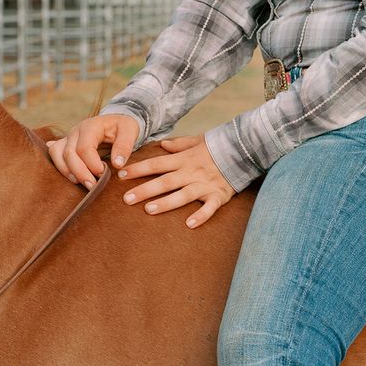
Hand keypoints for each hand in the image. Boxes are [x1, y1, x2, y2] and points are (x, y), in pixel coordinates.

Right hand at [46, 113, 139, 189]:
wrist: (115, 122)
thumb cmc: (123, 127)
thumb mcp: (130, 130)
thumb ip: (125, 145)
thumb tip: (117, 164)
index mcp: (91, 125)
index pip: (84, 147)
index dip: (92, 163)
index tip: (103, 173)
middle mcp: (76, 131)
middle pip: (69, 153)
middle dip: (80, 172)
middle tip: (92, 186)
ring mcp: (68, 137)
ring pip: (56, 153)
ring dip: (66, 171)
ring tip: (79, 183)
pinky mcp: (65, 144)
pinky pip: (53, 154)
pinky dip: (58, 165)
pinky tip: (67, 175)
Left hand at [117, 134, 234, 228]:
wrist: (244, 149)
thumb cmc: (218, 146)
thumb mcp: (198, 140)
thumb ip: (179, 144)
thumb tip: (162, 144)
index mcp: (184, 159)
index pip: (157, 164)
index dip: (139, 169)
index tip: (121, 174)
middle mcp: (191, 172)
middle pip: (165, 181)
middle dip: (145, 190)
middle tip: (126, 199)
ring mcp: (205, 184)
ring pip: (182, 195)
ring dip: (166, 203)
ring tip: (149, 210)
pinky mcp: (218, 195)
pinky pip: (209, 207)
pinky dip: (200, 215)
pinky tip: (189, 224)